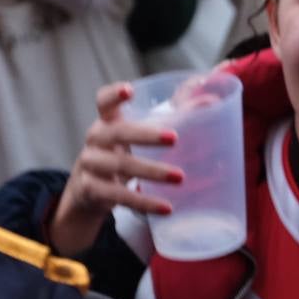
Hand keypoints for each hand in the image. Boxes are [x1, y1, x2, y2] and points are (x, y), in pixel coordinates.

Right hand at [49, 82, 181, 255]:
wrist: (89, 191)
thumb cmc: (122, 154)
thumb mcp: (136, 137)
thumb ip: (166, 121)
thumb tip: (209, 102)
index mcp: (107, 121)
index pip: (103, 101)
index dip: (114, 95)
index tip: (129, 90)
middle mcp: (95, 139)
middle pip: (117, 132)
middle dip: (146, 135)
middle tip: (175, 138)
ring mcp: (90, 165)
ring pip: (121, 166)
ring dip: (152, 171)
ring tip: (180, 177)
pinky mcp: (92, 190)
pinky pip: (120, 197)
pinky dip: (145, 202)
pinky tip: (166, 208)